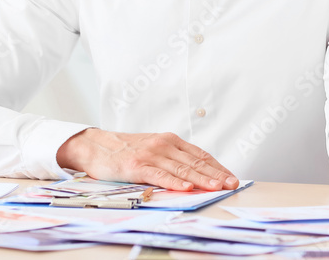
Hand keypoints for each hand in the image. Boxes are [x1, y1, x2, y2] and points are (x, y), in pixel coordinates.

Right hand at [56, 128, 238, 190]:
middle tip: (232, 184)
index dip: (217, 166)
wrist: (96, 146)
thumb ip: (172, 158)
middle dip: (216, 174)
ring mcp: (151, 155)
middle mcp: (164, 145)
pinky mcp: (138, 166)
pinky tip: (187, 188)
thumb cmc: (126, 150)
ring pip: (182, 169)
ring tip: (217, 187)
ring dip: (202, 179)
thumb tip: (196, 174)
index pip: (200, 154)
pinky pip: (160, 175)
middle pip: (195, 161)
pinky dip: (175, 182)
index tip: (230, 176)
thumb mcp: (153, 148)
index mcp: (170, 140)